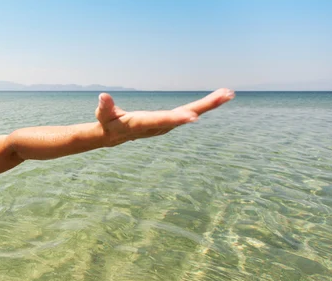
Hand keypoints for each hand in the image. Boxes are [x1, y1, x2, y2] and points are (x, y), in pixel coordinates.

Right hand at [96, 88, 234, 145]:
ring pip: (191, 113)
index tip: (194, 117)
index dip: (176, 119)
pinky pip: (190, 112)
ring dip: (210, 104)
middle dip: (205, 107)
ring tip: (228, 93)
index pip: (162, 120)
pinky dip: (205, 104)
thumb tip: (103, 96)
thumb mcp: (103, 115)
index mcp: (144, 124)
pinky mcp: (170, 121)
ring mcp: (166, 125)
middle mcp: (159, 126)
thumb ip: (105, 107)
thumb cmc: (107, 122)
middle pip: (184, 115)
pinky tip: (219, 97)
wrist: (113, 136)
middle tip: (225, 95)